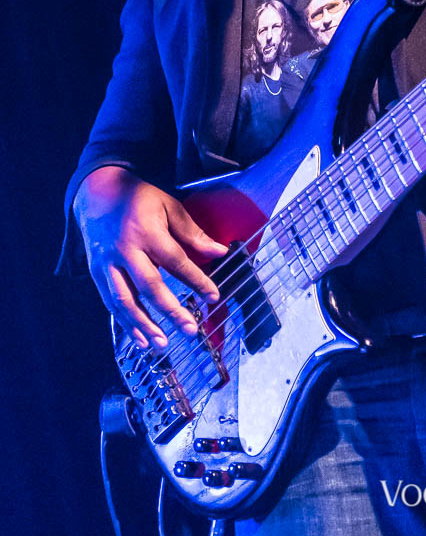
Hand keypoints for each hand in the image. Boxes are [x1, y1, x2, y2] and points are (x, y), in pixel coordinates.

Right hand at [74, 166, 227, 348]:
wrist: (97, 192)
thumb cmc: (139, 199)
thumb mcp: (169, 206)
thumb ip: (192, 232)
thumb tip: (219, 251)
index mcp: (147, 231)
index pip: (176, 261)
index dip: (196, 280)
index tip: (213, 296)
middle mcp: (125, 250)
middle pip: (149, 286)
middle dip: (170, 311)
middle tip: (190, 330)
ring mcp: (107, 263)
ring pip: (125, 300)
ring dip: (144, 325)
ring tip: (162, 344)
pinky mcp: (96, 273)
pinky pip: (110, 302)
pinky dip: (125, 323)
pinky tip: (139, 338)